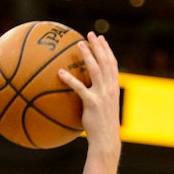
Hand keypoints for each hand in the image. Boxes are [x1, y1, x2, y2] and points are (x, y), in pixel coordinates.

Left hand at [58, 31, 120, 156]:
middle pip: (105, 61)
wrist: (106, 140)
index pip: (112, 63)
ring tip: (79, 44)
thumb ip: (95, 96)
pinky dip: (70, 79)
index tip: (101, 38)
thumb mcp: (101, 109)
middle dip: (98, 46)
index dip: (107, 50)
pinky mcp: (92, 103)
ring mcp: (102, 95)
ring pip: (95, 70)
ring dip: (87, 55)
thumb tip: (82, 91)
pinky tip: (60, 72)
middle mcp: (110, 88)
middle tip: (90, 33)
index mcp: (114, 87)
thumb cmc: (100, 127)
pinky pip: (79, 88)